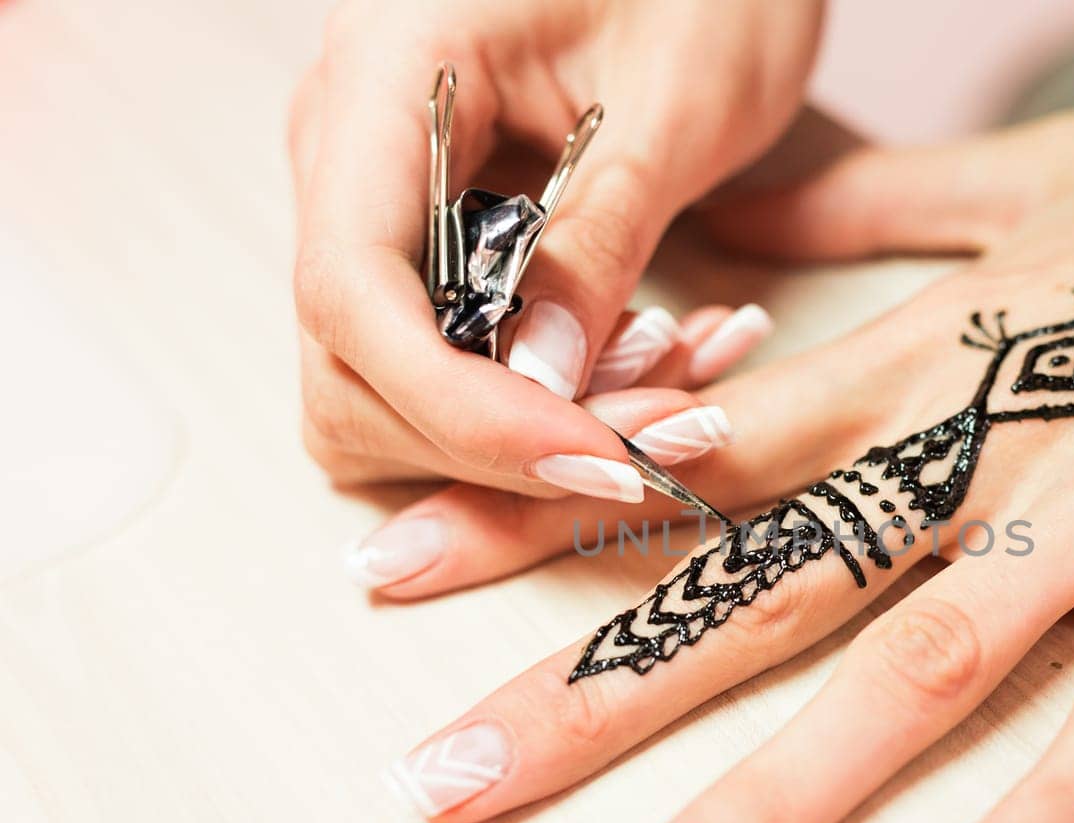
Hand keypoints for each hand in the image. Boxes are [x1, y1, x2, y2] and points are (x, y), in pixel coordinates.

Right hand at [289, 0, 816, 498]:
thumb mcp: (677, 104)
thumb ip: (600, 242)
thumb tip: (542, 387)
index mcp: (385, 71)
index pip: (352, 287)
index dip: (459, 403)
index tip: (585, 454)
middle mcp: (349, 143)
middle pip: (353, 368)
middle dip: (503, 434)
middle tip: (662, 428)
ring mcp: (376, 195)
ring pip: (391, 391)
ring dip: (525, 430)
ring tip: (671, 379)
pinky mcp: (424, 233)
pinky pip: (445, 363)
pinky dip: (539, 398)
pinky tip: (643, 356)